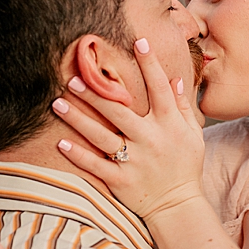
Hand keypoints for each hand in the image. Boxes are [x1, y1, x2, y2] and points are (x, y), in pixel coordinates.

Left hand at [51, 38, 205, 220]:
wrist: (178, 206)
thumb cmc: (184, 167)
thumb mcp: (191, 135)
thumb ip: (180, 107)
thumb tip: (176, 79)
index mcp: (168, 125)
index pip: (159, 89)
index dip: (150, 64)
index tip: (138, 41)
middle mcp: (150, 140)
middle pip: (119, 111)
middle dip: (96, 93)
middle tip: (73, 77)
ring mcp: (134, 161)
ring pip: (101, 135)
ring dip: (78, 118)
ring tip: (57, 103)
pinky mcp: (120, 180)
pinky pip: (95, 165)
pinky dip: (78, 155)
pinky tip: (60, 143)